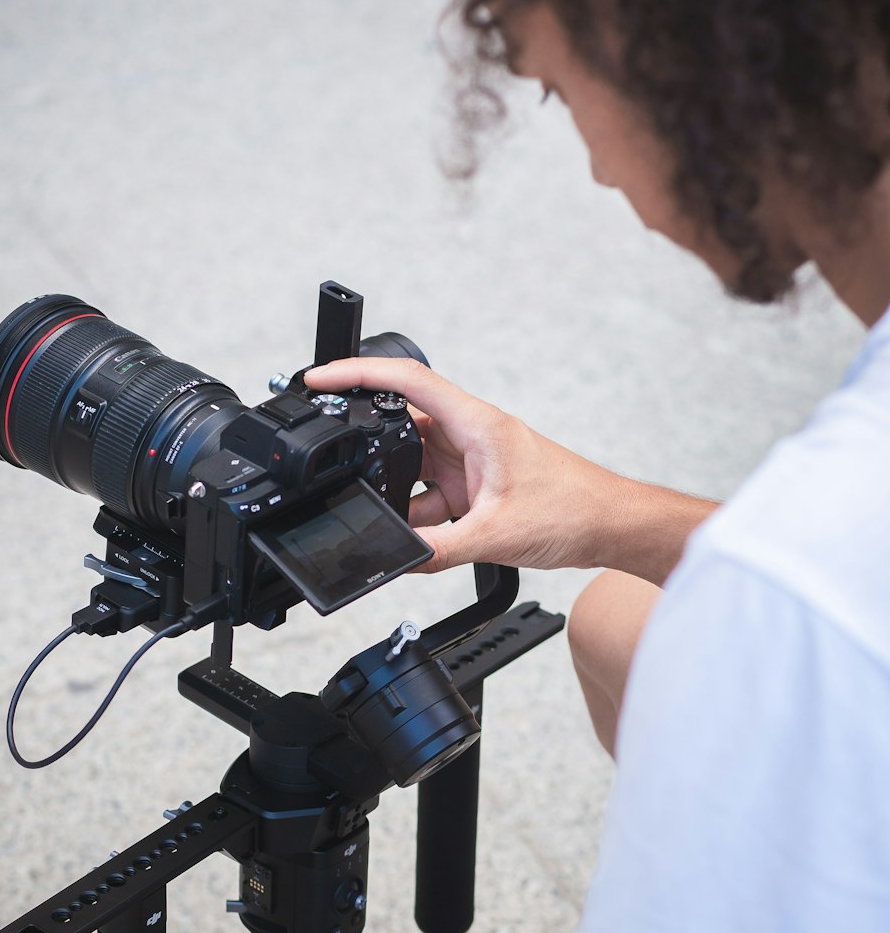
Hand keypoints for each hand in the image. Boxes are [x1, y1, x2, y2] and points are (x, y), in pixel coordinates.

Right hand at [304, 358, 624, 573]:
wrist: (612, 526)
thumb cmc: (574, 509)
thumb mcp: (495, 534)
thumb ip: (439, 550)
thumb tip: (399, 558)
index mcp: (475, 423)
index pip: (405, 381)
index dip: (357, 374)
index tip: (320, 378)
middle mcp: (470, 435)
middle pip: (401, 426)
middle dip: (367, 446)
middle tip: (335, 462)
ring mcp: (472, 461)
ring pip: (413, 466)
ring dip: (397, 491)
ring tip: (383, 517)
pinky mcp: (477, 487)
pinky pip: (432, 495)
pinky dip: (418, 515)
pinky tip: (415, 539)